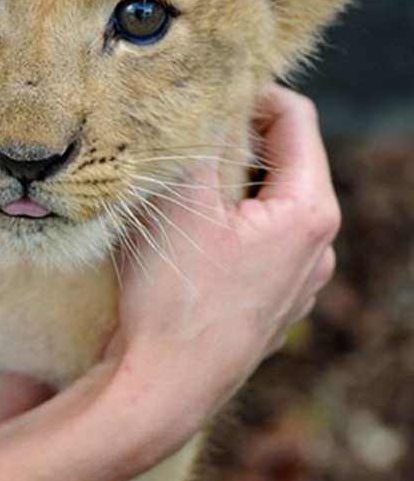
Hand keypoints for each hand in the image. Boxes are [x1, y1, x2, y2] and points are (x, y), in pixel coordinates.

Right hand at [80, 85, 339, 480]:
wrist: (162, 390)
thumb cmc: (173, 297)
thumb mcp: (181, 199)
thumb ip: (202, 136)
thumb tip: (209, 91)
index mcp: (308, 211)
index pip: (295, 118)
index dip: (251, 92)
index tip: (206, 92)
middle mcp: (318, 248)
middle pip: (284, 163)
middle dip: (237, 142)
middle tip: (185, 140)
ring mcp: (299, 284)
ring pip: (269, 207)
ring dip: (232, 188)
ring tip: (182, 192)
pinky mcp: (274, 309)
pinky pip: (260, 246)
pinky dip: (231, 229)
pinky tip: (189, 244)